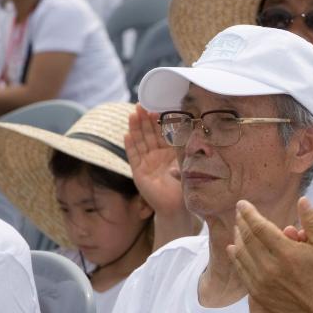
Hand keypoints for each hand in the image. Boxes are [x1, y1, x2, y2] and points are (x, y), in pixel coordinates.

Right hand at [125, 105, 184, 222]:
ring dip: (135, 128)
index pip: (162, 133)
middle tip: (141, 104)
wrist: (176, 208)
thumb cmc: (184, 188)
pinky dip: (130, 146)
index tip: (156, 107)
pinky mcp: (138, 172)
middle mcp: (156, 155)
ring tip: (132, 115)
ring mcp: (146, 163)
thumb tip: (186, 133)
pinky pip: (133, 157)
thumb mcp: (186, 166)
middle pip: (148, 134)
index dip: (158, 121)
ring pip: (140, 142)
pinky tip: (126, 135)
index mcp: (169, 152)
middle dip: (144, 119)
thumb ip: (184, 151)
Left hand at [230, 197, 312, 312]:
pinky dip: (236, 257)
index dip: (249, 213)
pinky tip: (234, 248)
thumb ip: (312, 221)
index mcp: (286, 252)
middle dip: (241, 222)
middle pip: (248, 238)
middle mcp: (270, 266)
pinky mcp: (258, 292)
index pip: (259, 226)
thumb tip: (302, 200)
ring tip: (238, 227)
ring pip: (242, 253)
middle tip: (239, 212)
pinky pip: (241, 271)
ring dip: (238, 237)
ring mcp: (261, 281)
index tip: (242, 204)